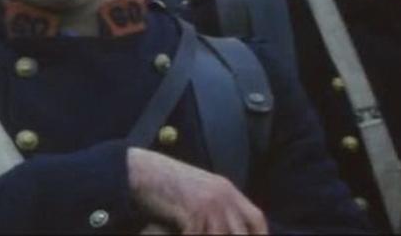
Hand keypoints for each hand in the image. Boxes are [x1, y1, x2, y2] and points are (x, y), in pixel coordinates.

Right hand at [127, 147, 267, 234]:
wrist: (142, 171)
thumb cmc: (166, 184)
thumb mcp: (199, 192)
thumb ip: (216, 208)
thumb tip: (225, 227)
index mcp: (227, 190)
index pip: (256, 218)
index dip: (258, 235)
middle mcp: (223, 197)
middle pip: (242, 233)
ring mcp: (210, 204)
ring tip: (195, 234)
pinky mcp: (194, 212)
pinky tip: (179, 234)